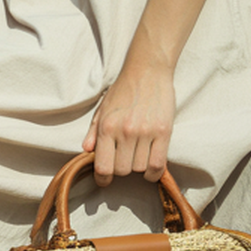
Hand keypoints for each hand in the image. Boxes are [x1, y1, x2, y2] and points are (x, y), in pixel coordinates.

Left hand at [83, 61, 175, 185]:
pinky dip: (153, 173)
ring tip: (137, 156)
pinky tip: (150, 170)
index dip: (102, 179)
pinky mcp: (164, 132)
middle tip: (123, 161)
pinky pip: (157, 164)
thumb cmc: (123, 90)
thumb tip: (86, 151)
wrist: (147, 70)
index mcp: (107, 127)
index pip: (103, 167)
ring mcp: (145, 132)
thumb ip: (93, 132)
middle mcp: (125, 131)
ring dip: (138, 168)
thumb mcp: (102, 109)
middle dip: (121, 170)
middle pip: (122, 171)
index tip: (105, 180)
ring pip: (140, 169)